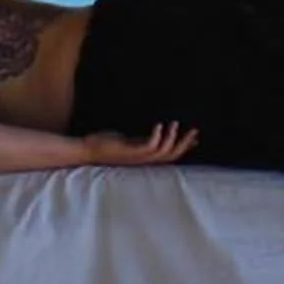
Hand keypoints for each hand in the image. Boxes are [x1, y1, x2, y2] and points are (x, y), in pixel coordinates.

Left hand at [81, 122, 197, 166]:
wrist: (87, 149)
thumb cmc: (105, 144)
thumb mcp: (128, 141)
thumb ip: (141, 140)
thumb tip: (152, 132)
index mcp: (145, 158)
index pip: (170, 156)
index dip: (184, 148)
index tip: (196, 138)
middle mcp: (143, 160)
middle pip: (171, 156)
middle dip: (184, 144)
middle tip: (195, 131)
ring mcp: (136, 157)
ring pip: (162, 152)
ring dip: (171, 138)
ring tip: (175, 123)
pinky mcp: (129, 152)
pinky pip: (148, 146)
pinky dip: (157, 136)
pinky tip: (160, 125)